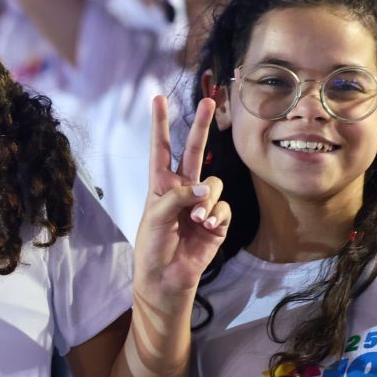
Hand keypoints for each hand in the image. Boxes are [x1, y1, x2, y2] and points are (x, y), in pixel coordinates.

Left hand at [132, 96, 228, 305]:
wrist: (168, 277)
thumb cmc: (154, 246)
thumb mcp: (156, 218)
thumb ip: (176, 197)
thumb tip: (203, 188)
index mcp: (161, 185)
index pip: (161, 149)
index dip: (160, 125)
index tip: (158, 99)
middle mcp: (183, 189)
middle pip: (195, 151)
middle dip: (202, 126)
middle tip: (209, 102)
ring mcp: (202, 203)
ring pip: (213, 184)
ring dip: (206, 199)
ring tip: (196, 219)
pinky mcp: (217, 220)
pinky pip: (223, 207)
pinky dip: (216, 215)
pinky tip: (207, 227)